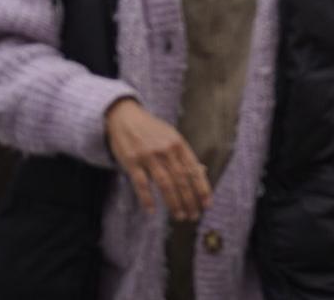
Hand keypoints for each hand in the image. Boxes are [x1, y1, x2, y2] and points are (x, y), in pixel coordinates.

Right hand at [105, 97, 210, 220]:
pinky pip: (141, 184)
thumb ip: (184, 156)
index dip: (202, 188)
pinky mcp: (132, 162)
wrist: (126, 117)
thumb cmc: (152, 131)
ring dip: (173, 202)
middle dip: (190, 199)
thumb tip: (201, 171)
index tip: (207, 204)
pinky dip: (147, 198)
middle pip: (182, 179)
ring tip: (179, 216)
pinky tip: (152, 210)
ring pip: (165, 183)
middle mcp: (166, 150)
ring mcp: (149, 156)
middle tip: (194, 216)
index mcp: (179, 144)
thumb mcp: (172, 138)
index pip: (194, 170)